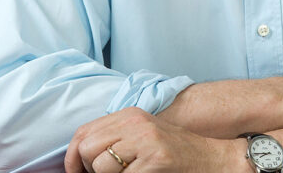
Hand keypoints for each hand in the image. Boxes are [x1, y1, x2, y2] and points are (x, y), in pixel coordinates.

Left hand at [64, 107, 243, 172]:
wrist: (210, 159)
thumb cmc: (173, 155)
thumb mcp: (140, 138)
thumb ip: (114, 140)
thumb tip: (79, 159)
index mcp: (128, 116)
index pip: (83, 133)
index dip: (72, 158)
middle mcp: (135, 123)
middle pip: (86, 147)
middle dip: (87, 170)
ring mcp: (145, 140)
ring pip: (100, 165)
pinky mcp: (155, 158)